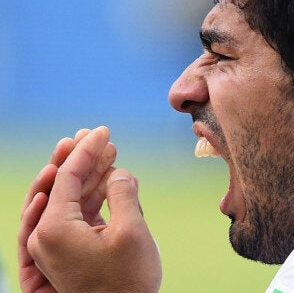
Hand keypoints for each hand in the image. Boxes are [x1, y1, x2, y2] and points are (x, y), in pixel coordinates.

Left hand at [18, 127, 161, 291]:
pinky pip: (78, 215)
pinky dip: (95, 197)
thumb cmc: (127, 284)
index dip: (86, 150)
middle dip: (84, 159)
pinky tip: (112, 181)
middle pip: (61, 184)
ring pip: (71, 199)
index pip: (66, 176)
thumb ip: (124, 194)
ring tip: (111, 155)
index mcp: (53, 229)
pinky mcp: (71, 251)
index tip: (103, 131)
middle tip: (100, 136)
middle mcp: (47, 236)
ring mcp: (57, 245)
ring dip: (93, 176)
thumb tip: (121, 173)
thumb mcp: (131, 232)